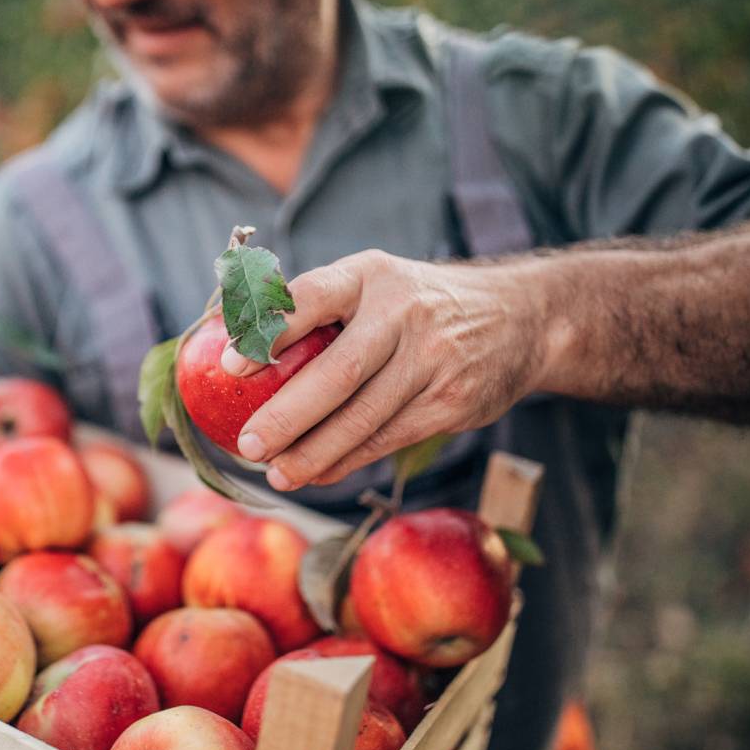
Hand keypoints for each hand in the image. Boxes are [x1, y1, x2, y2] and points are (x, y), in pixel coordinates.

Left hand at [222, 250, 554, 490]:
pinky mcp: (452, 403)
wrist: (519, 319)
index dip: (270, 332)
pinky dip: (346, 461)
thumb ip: (316, 308)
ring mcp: (432, 361)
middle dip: (287, 416)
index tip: (230, 367)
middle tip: (247, 445)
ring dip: (313, 453)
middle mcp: (403, 313)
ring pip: (363, 418)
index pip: (313, 297)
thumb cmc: (413, 303)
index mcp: (371, 275)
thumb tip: (231, 344)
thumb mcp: (373, 282)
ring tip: (276, 473)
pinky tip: (315, 473)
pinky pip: (387, 440)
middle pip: (338, 373)